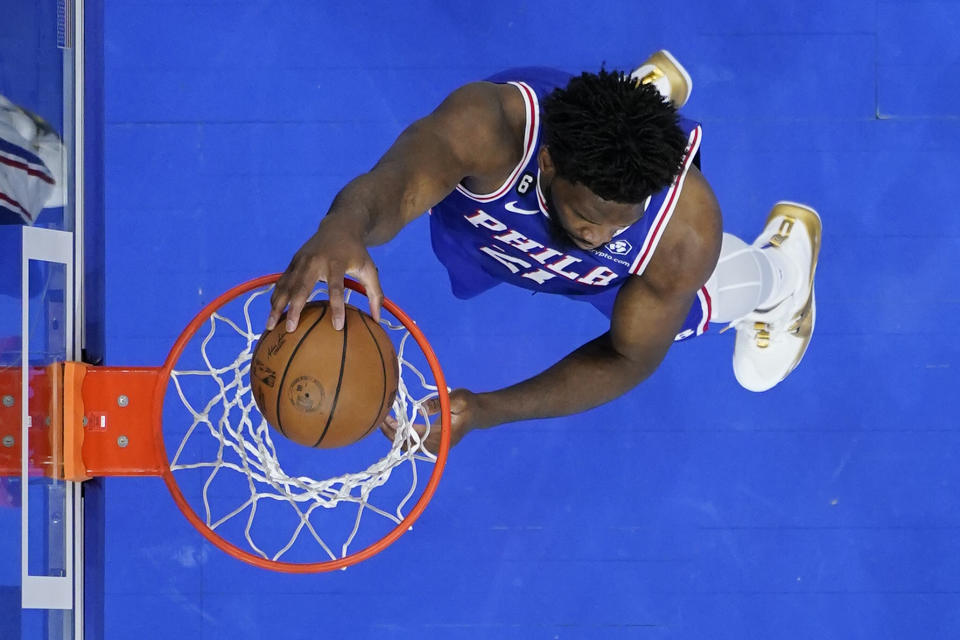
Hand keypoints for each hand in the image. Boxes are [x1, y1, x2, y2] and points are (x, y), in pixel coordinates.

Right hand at [266, 222, 382, 332]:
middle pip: (302, 287)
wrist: (338, 227)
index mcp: (336, 262)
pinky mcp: (293, 262)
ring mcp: (301, 261)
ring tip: (271, 326)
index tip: (337, 327)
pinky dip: (275, 297)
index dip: (337, 307)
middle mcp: (315, 261)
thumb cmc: (356, 252)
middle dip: (295, 308)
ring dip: (277, 305)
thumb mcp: (369, 269)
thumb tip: (378, 320)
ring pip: (286, 285)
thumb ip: (375, 294)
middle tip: (290, 329)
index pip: (337, 288)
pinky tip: (272, 314)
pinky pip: (281, 282)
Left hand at [380, 388, 489, 453]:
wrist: (479, 412)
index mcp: (444, 436)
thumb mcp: (458, 398)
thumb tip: (420, 408)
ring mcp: (435, 443)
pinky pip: (413, 441)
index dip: (399, 432)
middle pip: (409, 445)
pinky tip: (394, 424)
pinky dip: (402, 434)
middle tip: (380, 419)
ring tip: (383, 421)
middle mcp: (438, 443)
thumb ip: (440, 402)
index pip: (416, 438)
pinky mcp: (433, 439)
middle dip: (393, 434)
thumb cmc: (469, 403)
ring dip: (395, 435)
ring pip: (410, 445)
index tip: (388, 420)